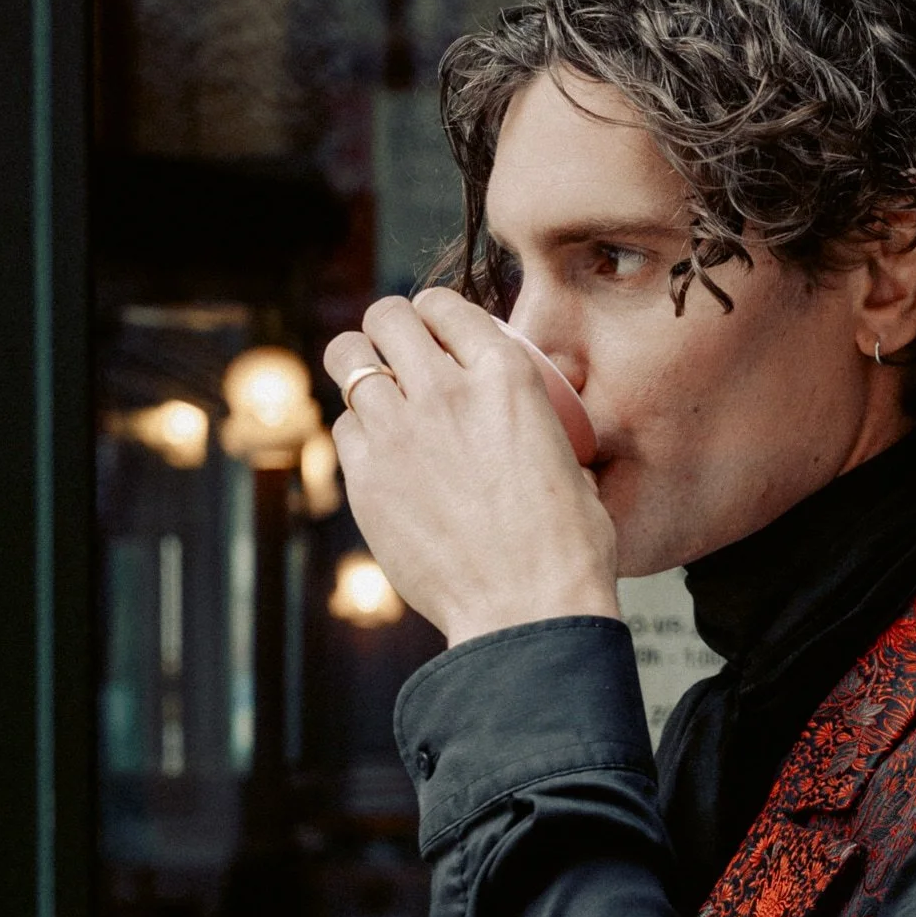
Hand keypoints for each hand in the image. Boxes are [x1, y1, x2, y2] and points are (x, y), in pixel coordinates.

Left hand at [326, 288, 620, 645]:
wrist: (526, 611)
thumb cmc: (565, 550)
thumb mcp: (572, 462)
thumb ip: (540, 431)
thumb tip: (537, 435)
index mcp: (506, 377)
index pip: (443, 305)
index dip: (431, 315)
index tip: (431, 334)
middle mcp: (446, 390)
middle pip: (385, 317)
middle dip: (385, 329)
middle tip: (394, 355)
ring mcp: (398, 432)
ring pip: (348, 361)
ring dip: (359, 371)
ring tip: (375, 395)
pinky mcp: (366, 478)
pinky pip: (343, 428)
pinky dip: (357, 434)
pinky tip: (379, 455)